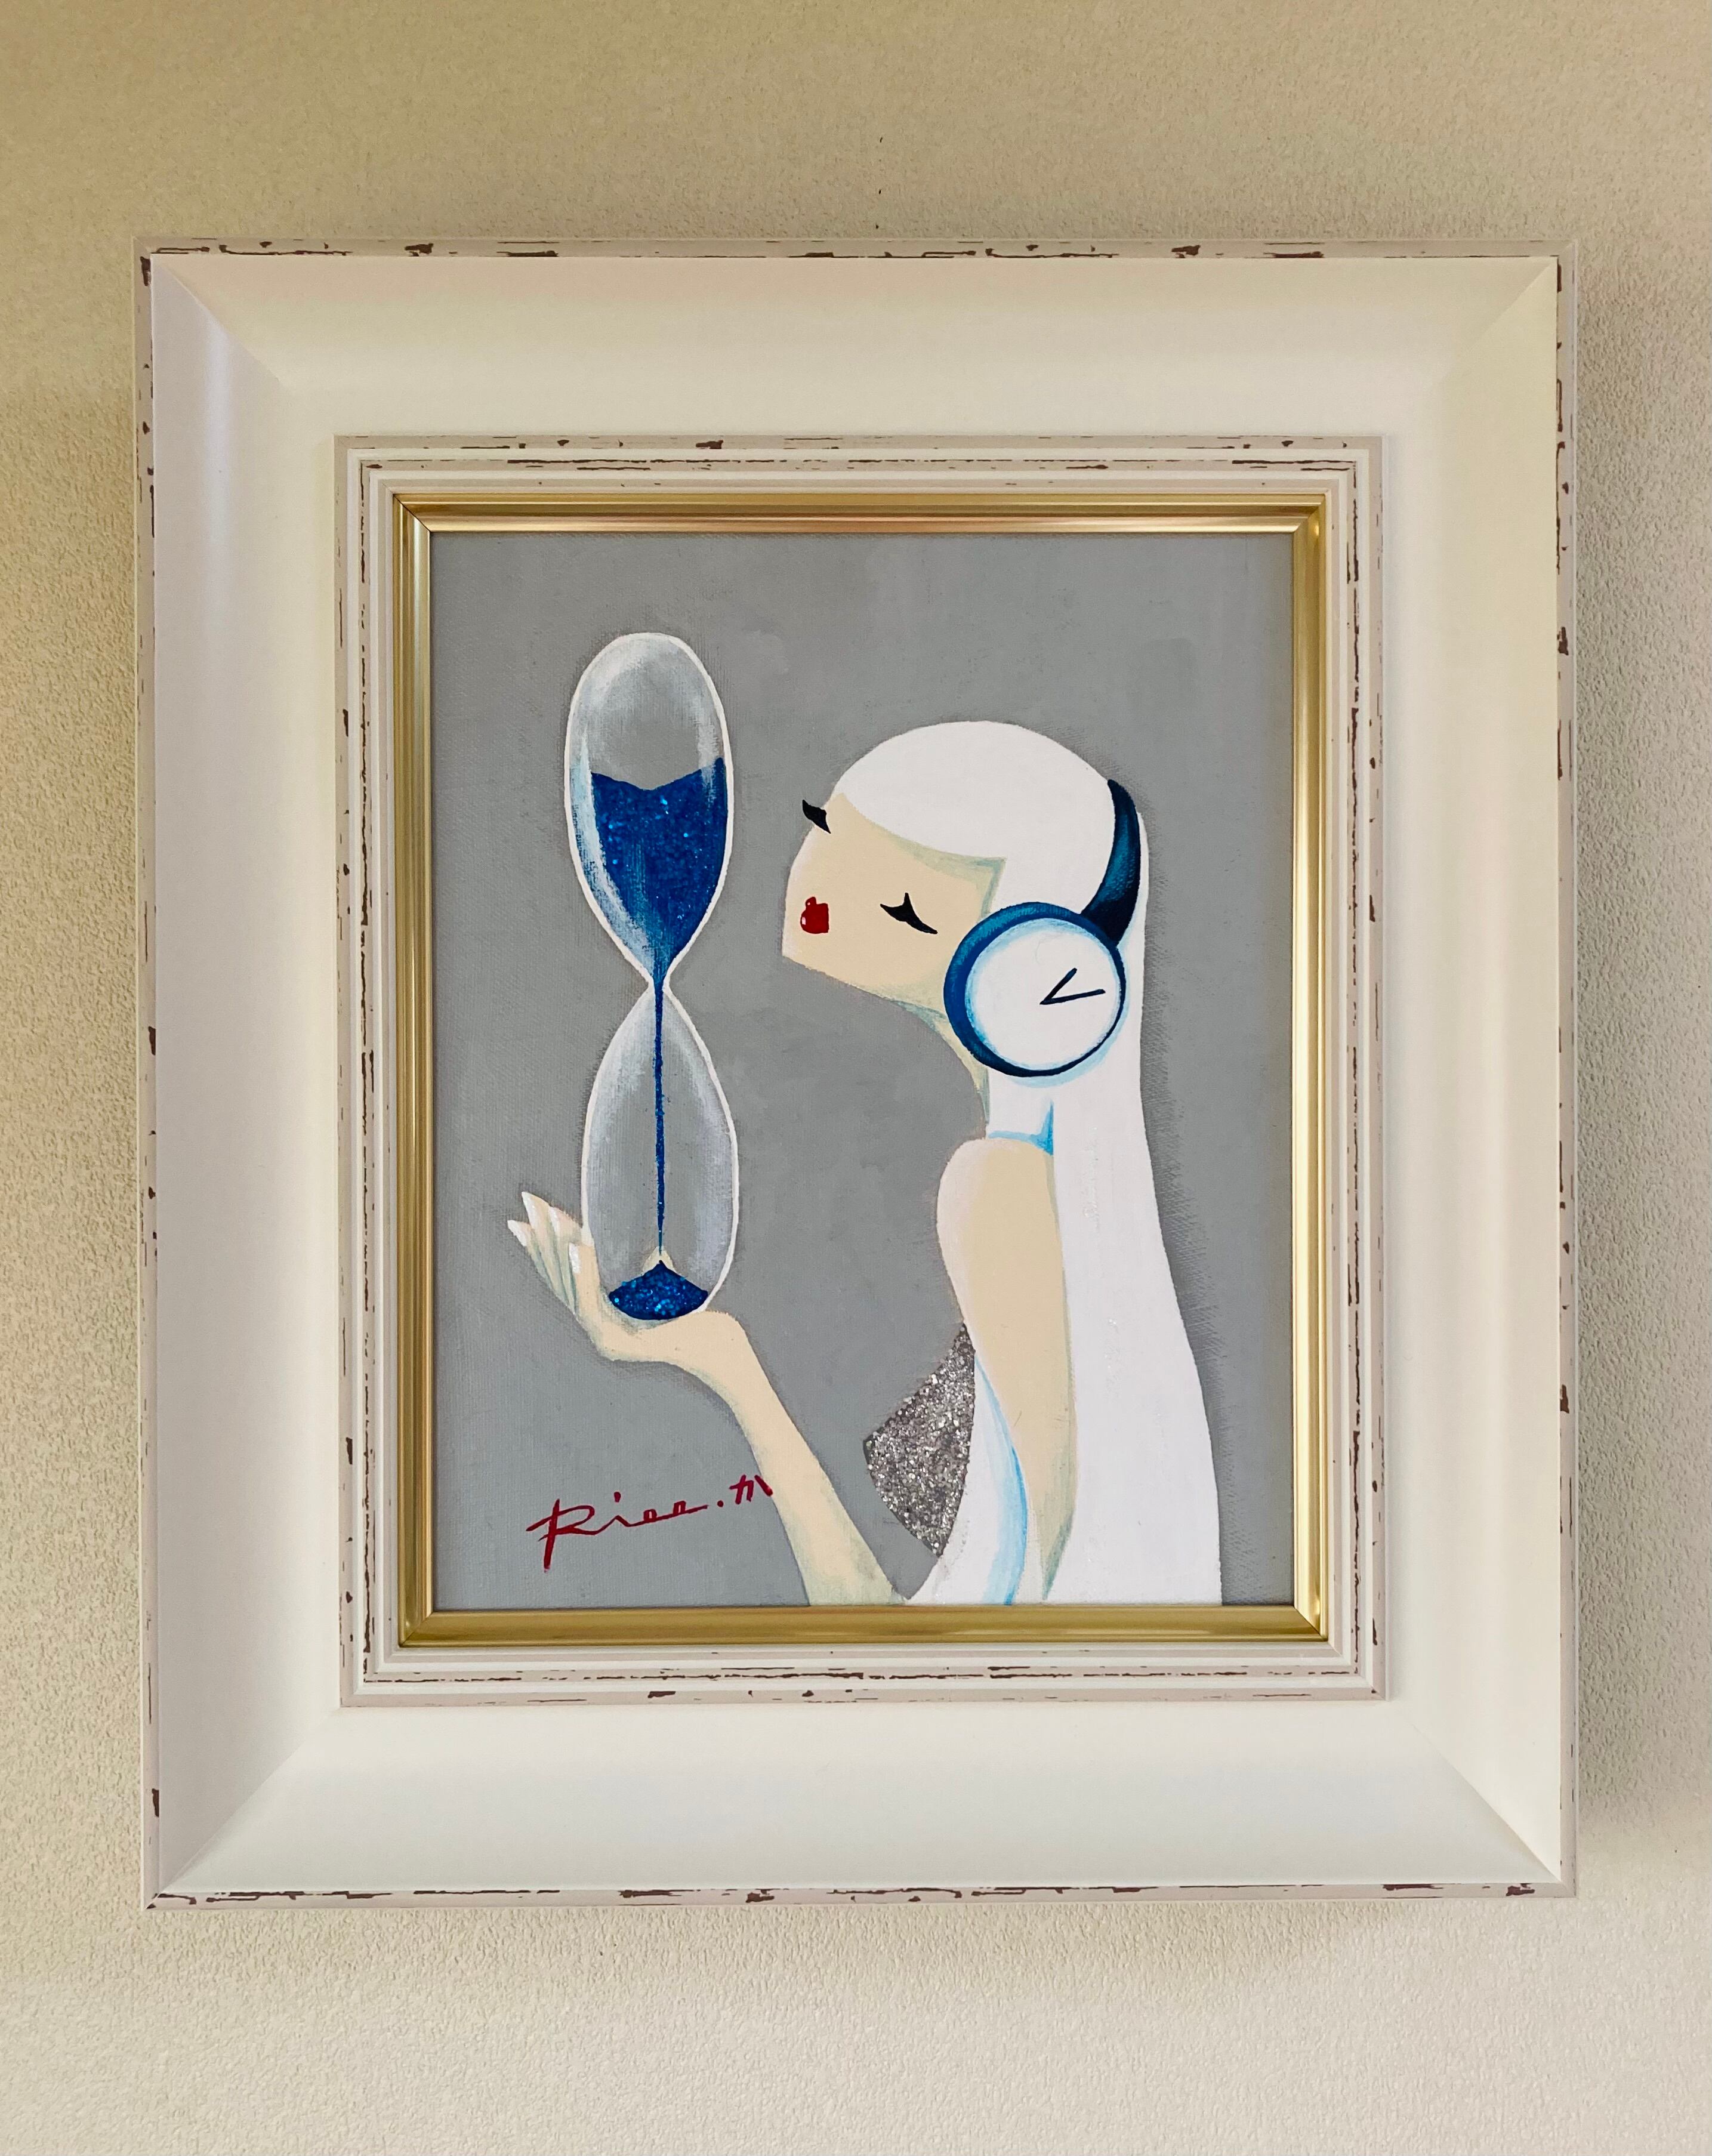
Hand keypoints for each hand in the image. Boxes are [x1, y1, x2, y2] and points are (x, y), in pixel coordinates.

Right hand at [508, 1191, 749, 1386]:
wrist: (720, 1346)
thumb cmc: (696, 1314)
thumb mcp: (662, 1283)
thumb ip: (646, 1266)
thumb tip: (646, 1237)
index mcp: (600, 1315)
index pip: (560, 1279)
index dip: (539, 1249)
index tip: (520, 1219)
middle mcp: (596, 1328)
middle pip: (557, 1280)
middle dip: (541, 1239)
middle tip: (528, 1203)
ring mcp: (605, 1338)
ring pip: (571, 1289)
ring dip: (560, 1249)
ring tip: (552, 1216)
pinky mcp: (619, 1342)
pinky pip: (593, 1303)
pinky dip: (583, 1272)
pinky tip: (579, 1245)